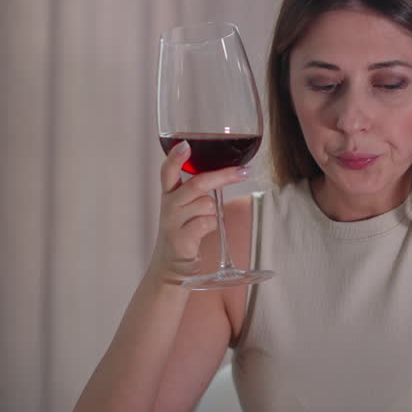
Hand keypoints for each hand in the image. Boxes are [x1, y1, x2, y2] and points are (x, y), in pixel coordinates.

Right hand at [148, 141, 248, 285]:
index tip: (185, 144)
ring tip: (204, 221)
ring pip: (207, 204)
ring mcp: (173, 223)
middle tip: (244, 172)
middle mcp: (168, 206)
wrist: (170, 268)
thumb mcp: (184, 208)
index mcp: (169, 194)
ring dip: (214, 211)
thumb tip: (228, 172)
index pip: (168, 171)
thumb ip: (197, 191)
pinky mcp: (181, 239)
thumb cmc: (182, 233)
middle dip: (223, 176)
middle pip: (197, 184)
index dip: (175, 157)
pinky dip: (212, 225)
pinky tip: (204, 232)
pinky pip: (207, 223)